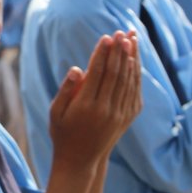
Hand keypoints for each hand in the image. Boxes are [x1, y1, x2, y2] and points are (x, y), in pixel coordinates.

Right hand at [48, 31, 142, 169]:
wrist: (81, 160)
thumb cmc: (63, 133)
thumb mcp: (56, 112)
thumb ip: (65, 90)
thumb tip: (77, 69)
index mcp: (86, 106)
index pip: (98, 73)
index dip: (103, 53)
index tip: (106, 37)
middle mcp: (106, 110)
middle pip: (116, 73)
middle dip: (119, 50)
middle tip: (121, 32)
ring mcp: (119, 114)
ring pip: (128, 80)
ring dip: (131, 57)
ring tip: (131, 39)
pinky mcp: (127, 117)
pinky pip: (134, 91)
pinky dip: (135, 73)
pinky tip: (134, 59)